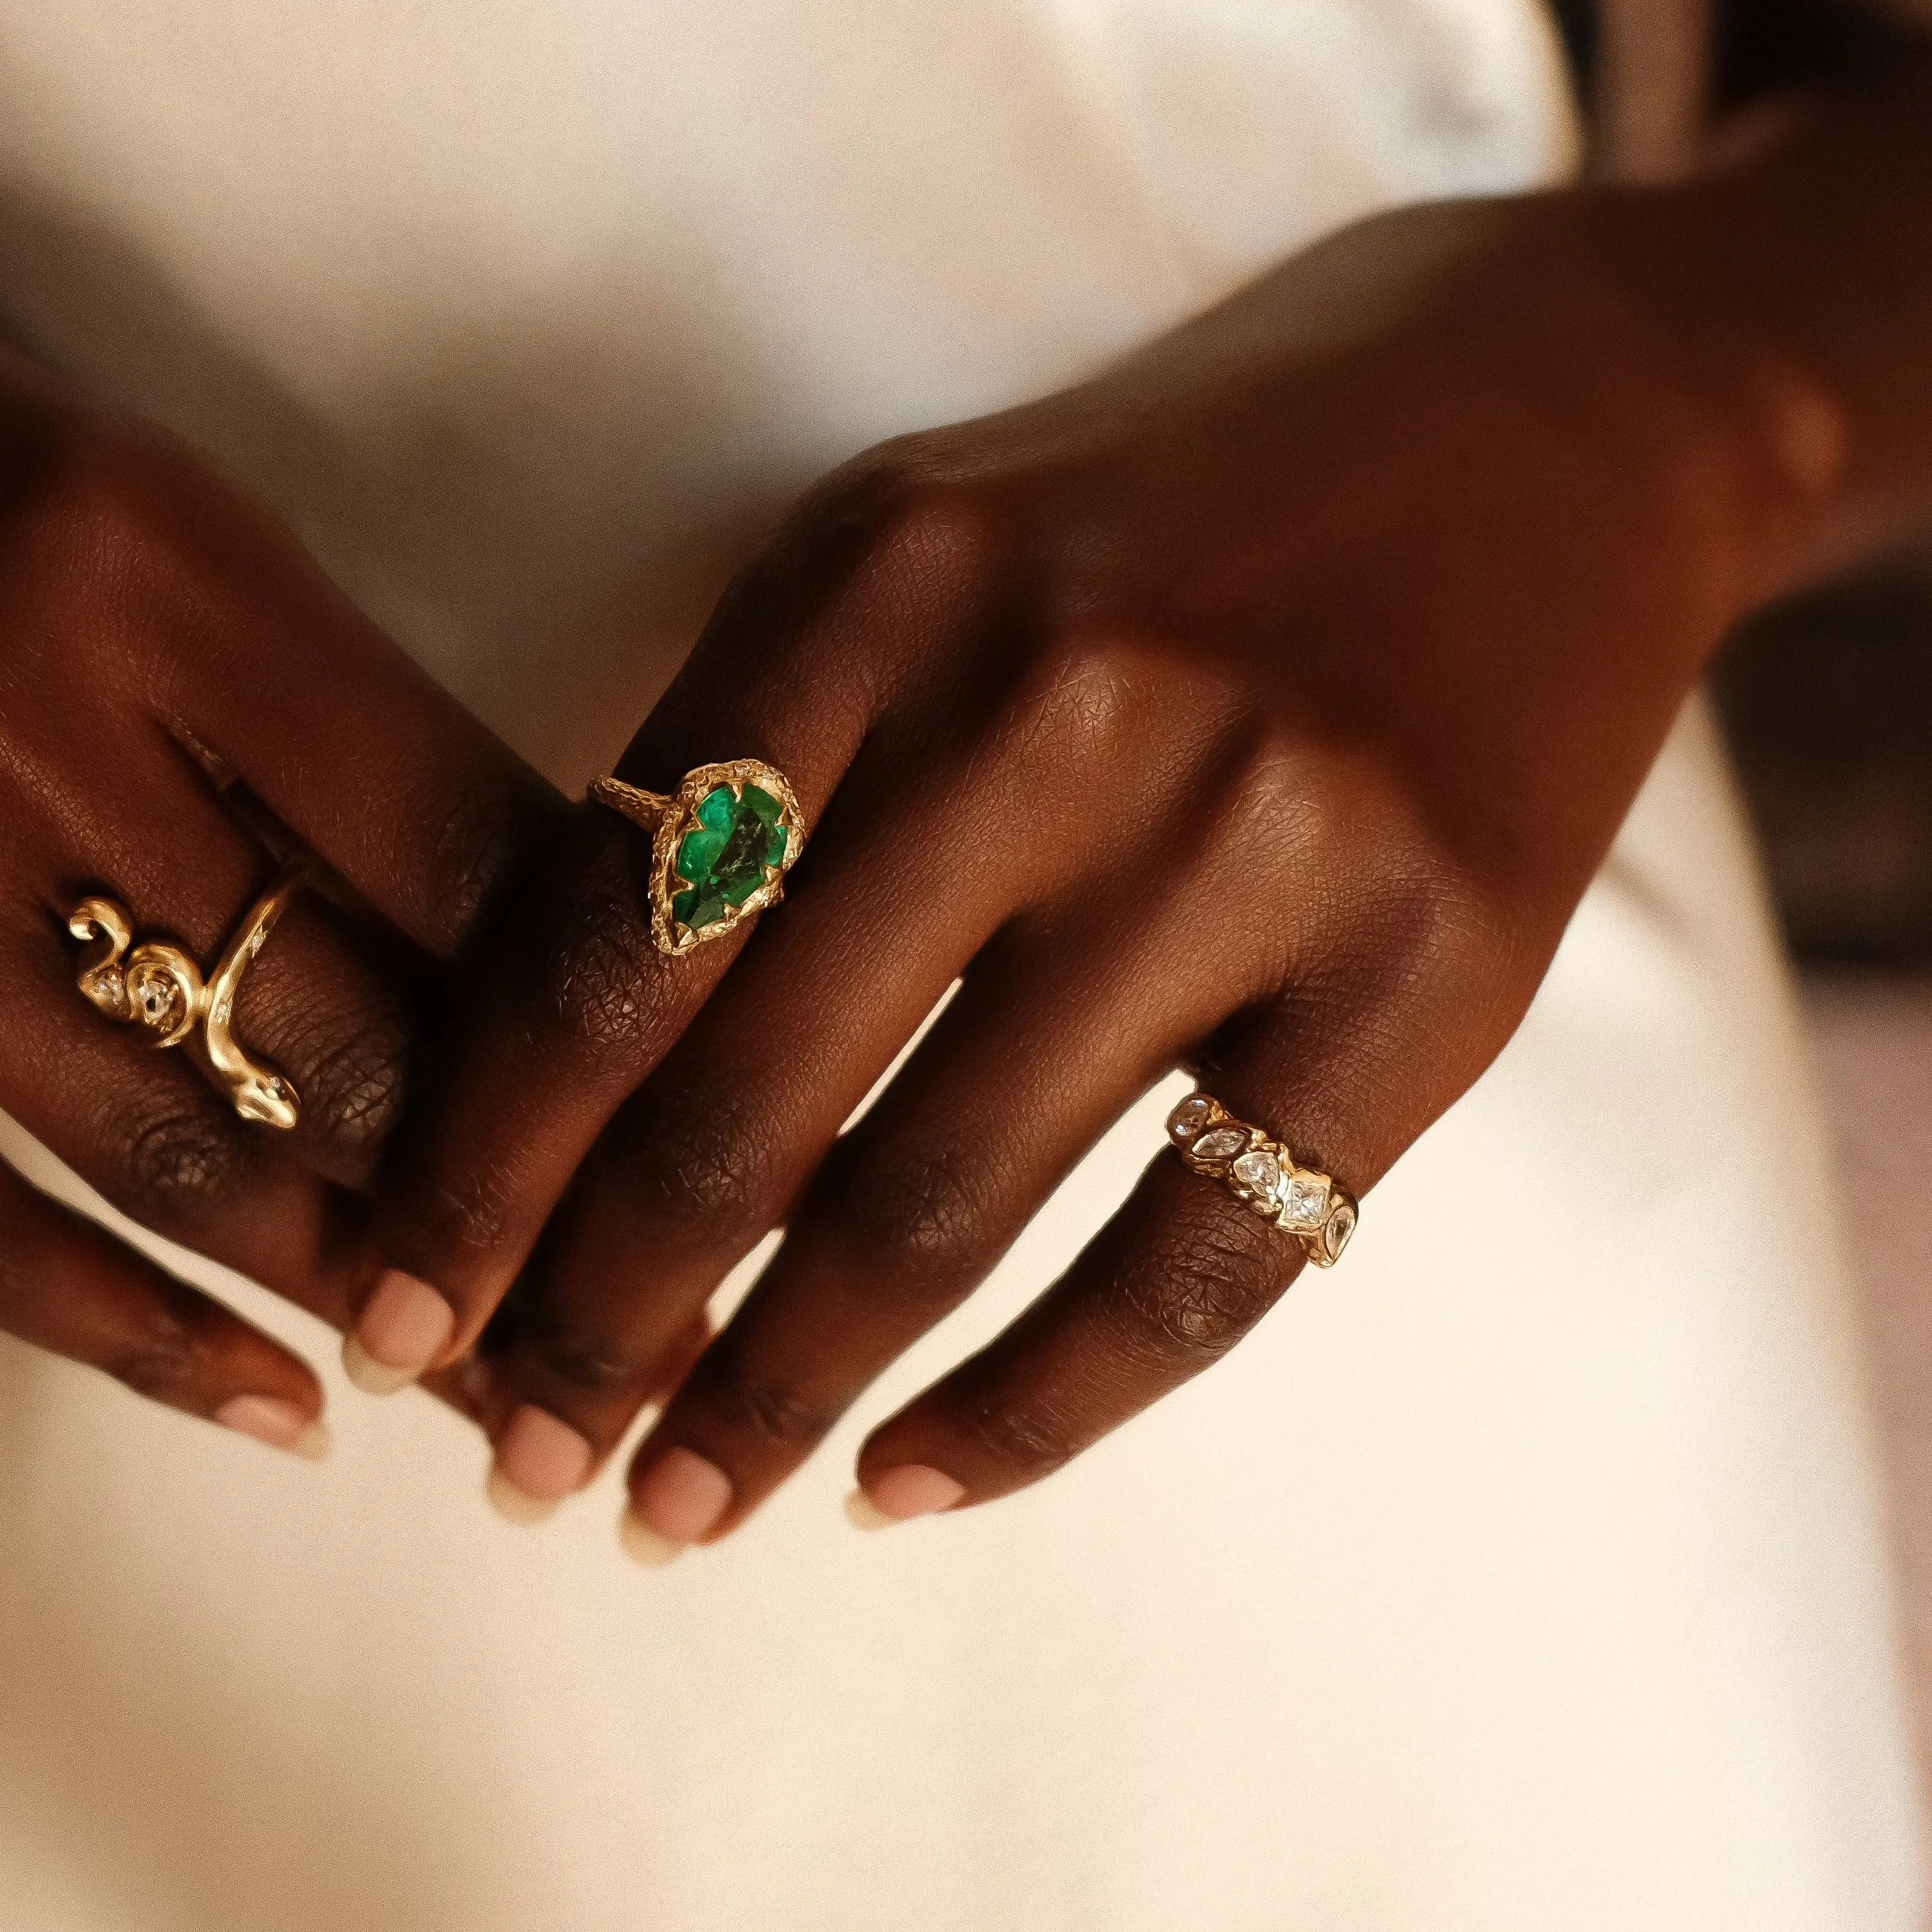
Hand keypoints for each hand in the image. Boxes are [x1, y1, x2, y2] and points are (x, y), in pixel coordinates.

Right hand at [0, 142, 562, 1446]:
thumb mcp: (117, 485)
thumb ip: (296, 701)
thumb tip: (515, 944)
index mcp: (137, 543)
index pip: (453, 831)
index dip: (598, 994)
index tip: (687, 1090)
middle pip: (329, 1014)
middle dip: (503, 1181)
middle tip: (625, 1289)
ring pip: (166, 1146)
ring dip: (347, 1278)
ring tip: (478, 1365)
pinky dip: (130, 1333)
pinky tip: (266, 1402)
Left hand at [348, 188, 1802, 1536]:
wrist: (1543, 419)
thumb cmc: (1158, 519)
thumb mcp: (915, 554)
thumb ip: (737, 767)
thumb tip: (536, 1098)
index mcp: (881, 580)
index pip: (612, 934)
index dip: (479, 1158)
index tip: (388, 1308)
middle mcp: (1055, 699)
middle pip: (747, 1094)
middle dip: (593, 1315)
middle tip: (503, 1457)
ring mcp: (1256, 835)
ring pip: (941, 1197)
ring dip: (775, 1392)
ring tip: (672, 1512)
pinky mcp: (1427, 969)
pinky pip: (1191, 1261)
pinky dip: (1026, 1406)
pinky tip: (903, 1485)